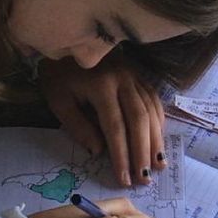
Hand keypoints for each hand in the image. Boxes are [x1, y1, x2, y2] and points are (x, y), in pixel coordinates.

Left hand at [37, 56, 165, 186]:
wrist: (67, 39)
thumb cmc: (58, 73)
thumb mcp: (59, 100)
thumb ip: (78, 127)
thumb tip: (99, 152)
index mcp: (100, 86)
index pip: (115, 127)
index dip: (121, 155)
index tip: (124, 179)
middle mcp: (122, 79)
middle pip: (139, 120)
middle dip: (143, 152)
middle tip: (145, 178)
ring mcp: (133, 75)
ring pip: (151, 110)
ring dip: (156, 140)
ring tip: (158, 165)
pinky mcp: (138, 74)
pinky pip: (153, 99)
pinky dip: (158, 121)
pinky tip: (159, 138)